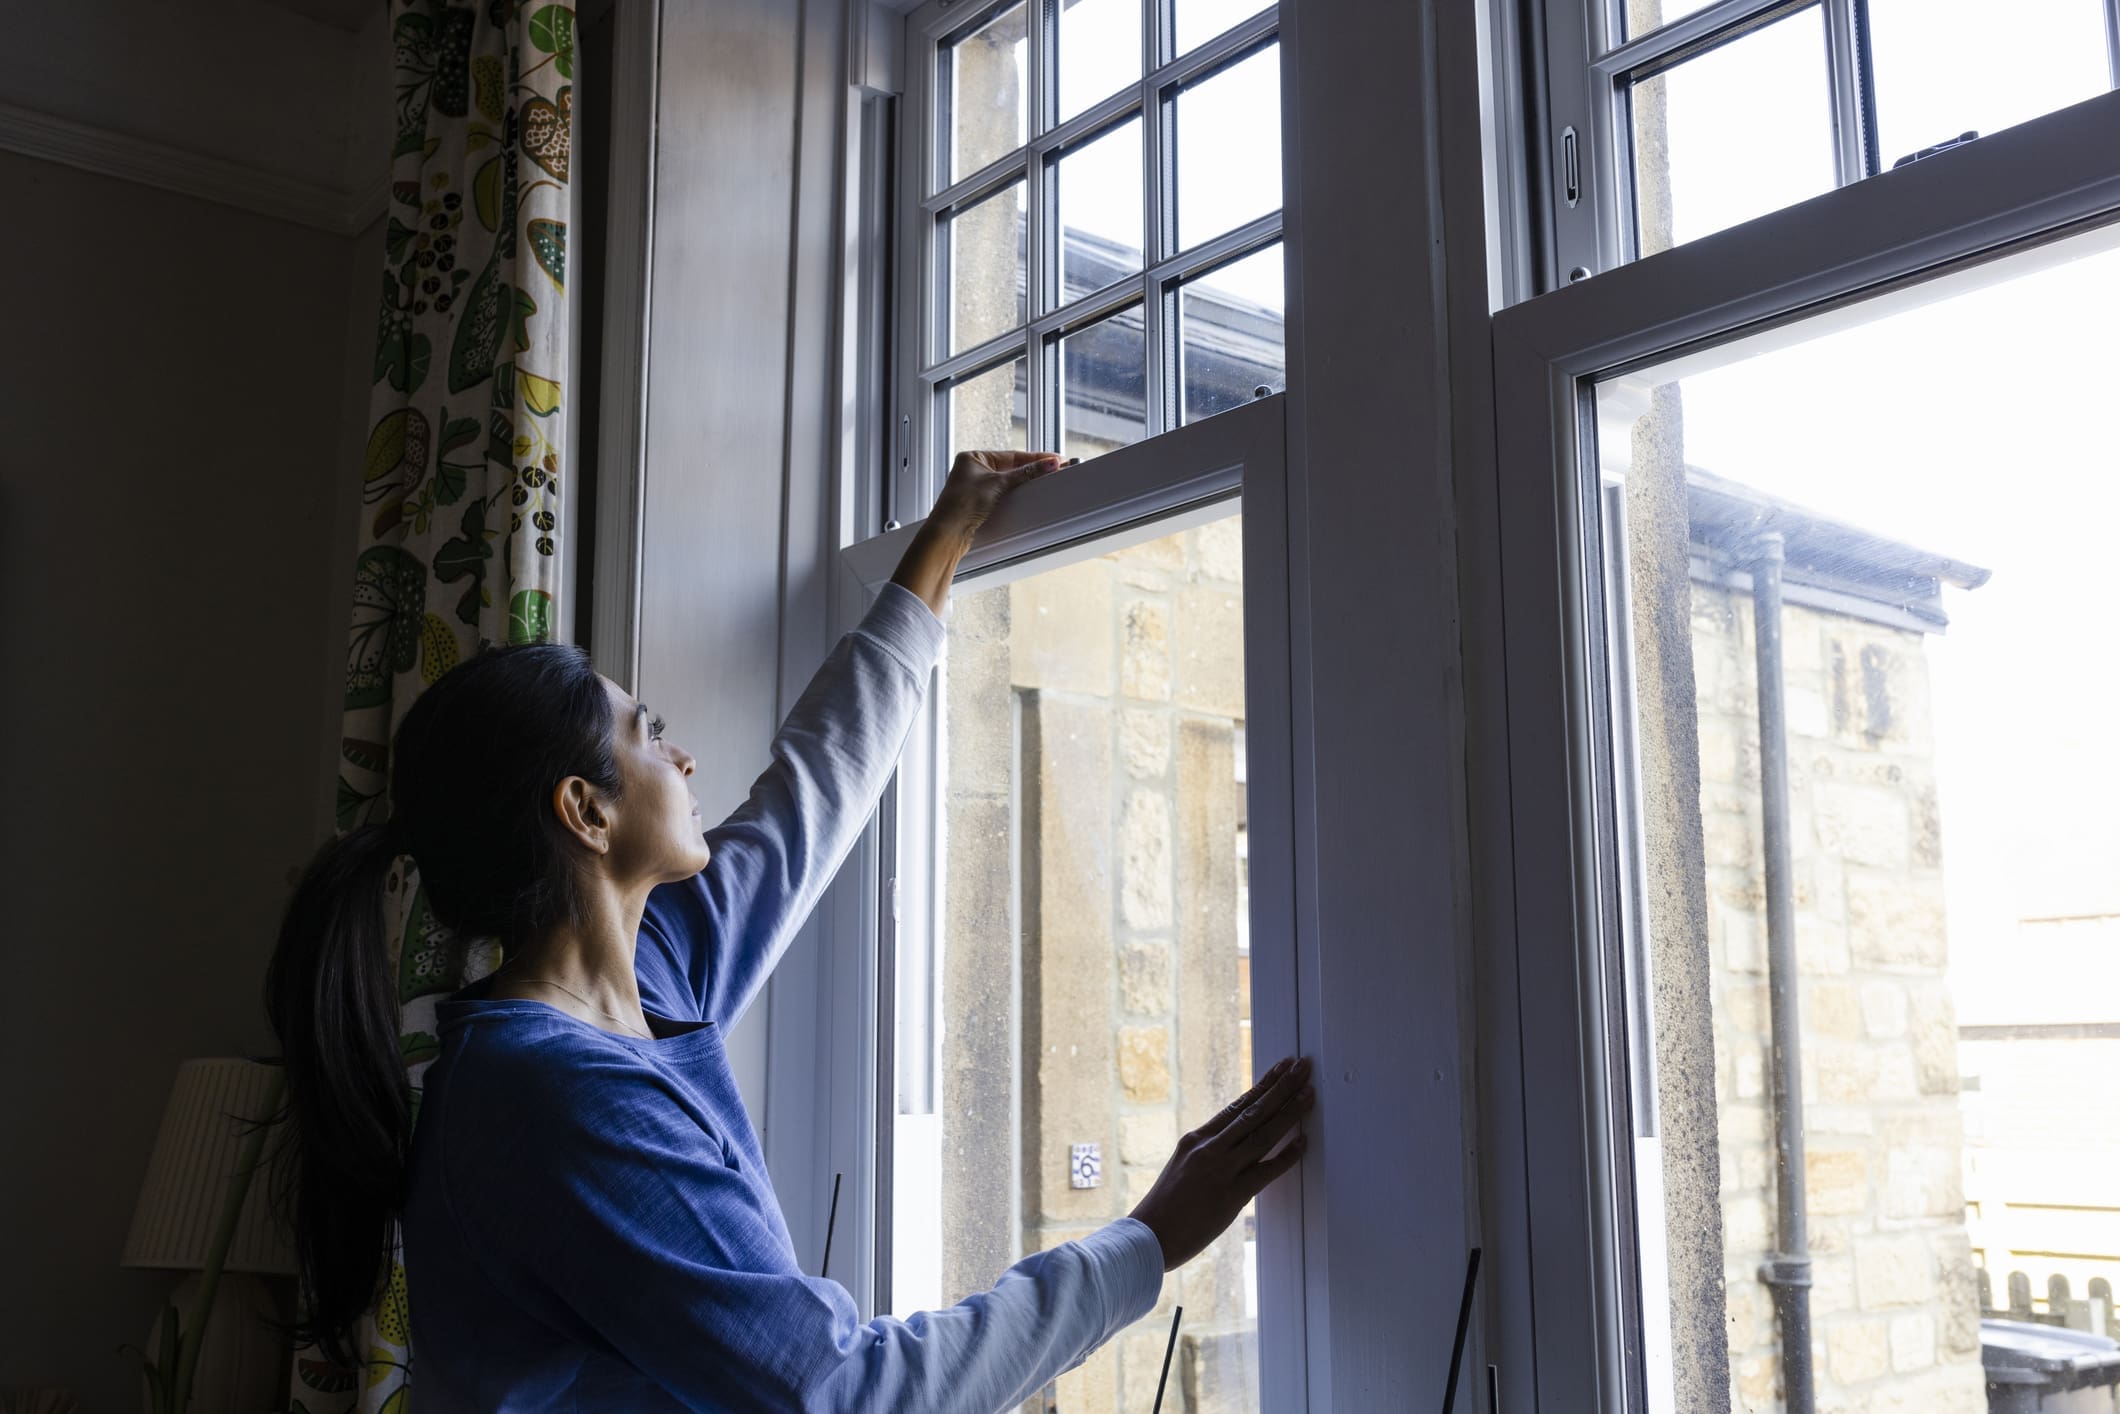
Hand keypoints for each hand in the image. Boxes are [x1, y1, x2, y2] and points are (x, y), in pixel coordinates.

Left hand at [890, 449, 1067, 614]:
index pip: (1011, 455)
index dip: (1034, 458)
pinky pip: (1003, 495)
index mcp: (973, 458)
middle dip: (1031, 470)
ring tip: (1043, 480)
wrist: (948, 532)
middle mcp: (973, 471)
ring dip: (1024, 482)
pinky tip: (1027, 494)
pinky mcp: (980, 504)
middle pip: (1011, 468)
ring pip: (1008, 482)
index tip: (1052, 459)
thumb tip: (1046, 464)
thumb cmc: (961, 504)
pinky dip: (1015, 494)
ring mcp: (976, 488)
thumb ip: (1024, 474)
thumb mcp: (998, 483)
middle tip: (1053, 470)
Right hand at [1128, 1056, 1313, 1270]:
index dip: (1263, 1085)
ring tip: (1309, 1092)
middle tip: (1303, 1066)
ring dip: (1290, 1112)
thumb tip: (1234, 1147)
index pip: (1237, 1105)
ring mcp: (1220, 1170)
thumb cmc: (1164, 1208)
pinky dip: (1287, 1156)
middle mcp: (1209, 1148)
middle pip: (1253, 1111)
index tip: (1281, 1068)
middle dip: (1282, 1086)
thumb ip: (1207, 1154)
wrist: (1148, 1237)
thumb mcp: (1182, 1168)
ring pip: (1263, 1134)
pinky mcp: (1231, 1195)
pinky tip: (1304, 1142)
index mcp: (1196, 1139)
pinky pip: (1266, 1171)